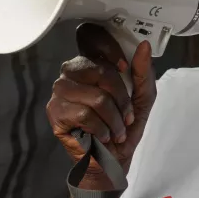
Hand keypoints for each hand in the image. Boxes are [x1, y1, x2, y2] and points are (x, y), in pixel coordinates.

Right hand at [46, 23, 155, 179]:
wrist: (113, 160)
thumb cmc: (125, 126)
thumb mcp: (143, 97)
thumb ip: (143, 72)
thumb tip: (143, 46)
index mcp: (92, 63)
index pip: (91, 37)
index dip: (110, 49)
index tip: (124, 68)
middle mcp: (72, 72)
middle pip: (99, 70)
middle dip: (121, 97)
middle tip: (127, 115)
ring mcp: (60, 91)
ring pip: (96, 96)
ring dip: (114, 118)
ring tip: (116, 129)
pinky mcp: (55, 112)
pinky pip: (84, 114)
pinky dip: (102, 128)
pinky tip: (103, 135)